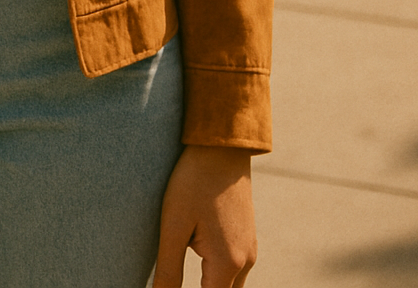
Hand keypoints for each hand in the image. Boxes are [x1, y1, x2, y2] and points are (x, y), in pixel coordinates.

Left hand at [152, 144, 256, 287]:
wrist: (221, 144)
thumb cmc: (194, 181)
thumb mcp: (174, 225)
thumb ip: (169, 270)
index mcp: (227, 263)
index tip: (170, 286)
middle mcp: (245, 260)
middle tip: (173, 280)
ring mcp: (249, 247)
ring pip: (231, 284)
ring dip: (211, 285)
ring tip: (184, 270)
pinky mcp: (247, 234)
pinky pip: (235, 267)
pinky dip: (218, 273)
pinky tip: (200, 259)